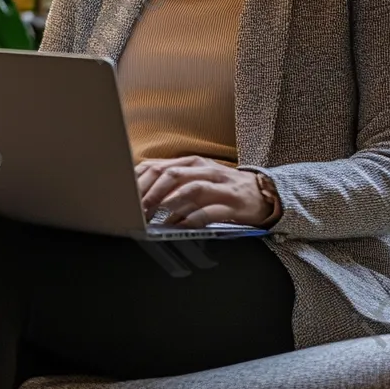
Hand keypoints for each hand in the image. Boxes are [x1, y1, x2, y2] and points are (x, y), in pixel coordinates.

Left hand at [135, 155, 275, 227]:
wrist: (266, 192)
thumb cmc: (224, 187)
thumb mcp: (197, 177)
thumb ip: (173, 182)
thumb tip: (142, 192)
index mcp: (190, 162)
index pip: (156, 166)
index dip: (137, 180)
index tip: (123, 195)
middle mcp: (203, 169)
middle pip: (169, 175)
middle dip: (148, 192)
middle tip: (135, 209)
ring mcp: (219, 184)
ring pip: (188, 188)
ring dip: (167, 202)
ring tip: (152, 215)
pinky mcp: (232, 202)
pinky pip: (210, 210)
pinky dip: (192, 218)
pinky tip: (179, 226)